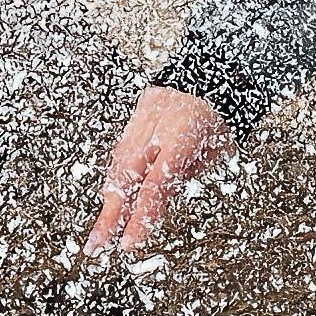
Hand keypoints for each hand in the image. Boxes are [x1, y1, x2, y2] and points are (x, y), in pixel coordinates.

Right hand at [83, 84, 230, 263]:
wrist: (210, 71)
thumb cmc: (219, 112)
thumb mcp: (216, 149)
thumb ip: (189, 172)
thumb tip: (163, 196)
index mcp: (183, 138)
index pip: (157, 187)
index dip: (141, 217)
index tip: (128, 243)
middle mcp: (156, 129)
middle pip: (126, 179)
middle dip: (110, 215)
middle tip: (97, 244)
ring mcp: (142, 120)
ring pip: (118, 166)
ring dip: (110, 198)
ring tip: (102, 228)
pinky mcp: (136, 115)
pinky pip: (121, 151)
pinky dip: (116, 174)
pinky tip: (112, 195)